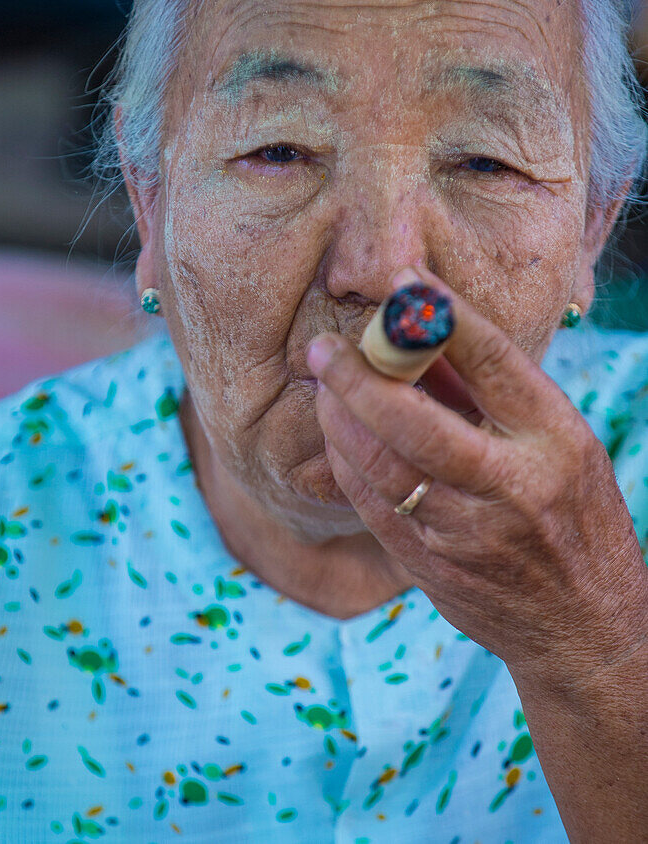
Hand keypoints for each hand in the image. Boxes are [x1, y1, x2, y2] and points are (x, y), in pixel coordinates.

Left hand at [306, 265, 647, 690]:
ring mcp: (465, 532)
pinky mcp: (429, 566)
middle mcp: (511, 484)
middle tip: (324, 347)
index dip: (442, 316)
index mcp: (554, 439)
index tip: (402, 281)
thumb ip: (491, 392)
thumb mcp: (559, 441)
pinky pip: (369, 504)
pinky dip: (345, 460)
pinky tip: (336, 433)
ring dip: (339, 416)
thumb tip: (421, 337)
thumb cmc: (572, 514)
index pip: (492, 362)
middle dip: (359, 376)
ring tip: (324, 383)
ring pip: (380, 464)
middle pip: (415, 420)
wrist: (583, 626)